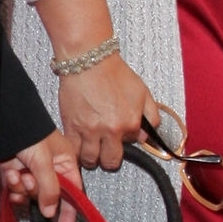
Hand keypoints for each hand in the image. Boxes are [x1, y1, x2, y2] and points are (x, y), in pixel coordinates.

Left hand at [0, 129, 82, 221]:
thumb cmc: (29, 131)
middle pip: (49, 199)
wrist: (2, 122)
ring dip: (23, 190)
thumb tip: (51, 211)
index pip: (73, 196)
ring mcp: (33, 174)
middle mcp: (51, 171)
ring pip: (32, 198)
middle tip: (30, 179)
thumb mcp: (44, 160)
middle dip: (37, 193)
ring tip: (17, 174)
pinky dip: (13, 189)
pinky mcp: (17, 176)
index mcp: (66, 164)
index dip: (69, 215)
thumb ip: (50, 188)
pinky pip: (18, 194)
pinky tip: (10, 176)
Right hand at [57, 53, 158, 171]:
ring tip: (92, 148)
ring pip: (91, 161)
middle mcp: (111, 130)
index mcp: (130, 122)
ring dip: (92, 158)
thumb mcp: (142, 92)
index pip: (132, 146)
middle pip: (110, 162)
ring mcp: (89, 131)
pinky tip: (79, 146)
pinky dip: (76, 152)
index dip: (126, 140)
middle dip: (109, 158)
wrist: (88, 60)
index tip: (120, 135)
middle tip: (106, 150)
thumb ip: (151, 116)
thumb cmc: (113, 72)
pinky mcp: (71, 127)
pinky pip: (74, 151)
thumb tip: (148, 136)